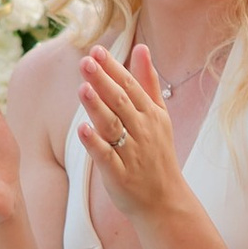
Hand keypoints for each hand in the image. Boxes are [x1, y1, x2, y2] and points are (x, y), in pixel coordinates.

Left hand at [76, 39, 183, 216]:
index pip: (130, 86)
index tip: (97, 50)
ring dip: (97, 107)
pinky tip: (82, 129)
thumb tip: (142, 48)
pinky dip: (95, 143)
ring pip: (113, 126)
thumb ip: (148, 82)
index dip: (113, 68)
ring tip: (82, 88)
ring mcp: (132, 153)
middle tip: (86, 62)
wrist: (165, 201)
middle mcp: (143, 131)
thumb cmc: (157, 154)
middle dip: (103, 81)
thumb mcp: (159, 115)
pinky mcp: (120, 175)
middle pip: (120, 102)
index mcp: (151, 114)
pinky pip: (106, 157)